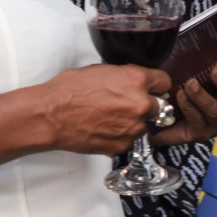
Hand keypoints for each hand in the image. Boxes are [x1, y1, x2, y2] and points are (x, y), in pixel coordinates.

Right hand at [43, 65, 172, 156]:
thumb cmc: (70, 90)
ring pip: (145, 125)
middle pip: (160, 106)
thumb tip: (133, 82)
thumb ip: (124, 76)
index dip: (156, 85)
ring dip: (134, 122)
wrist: (51, 115)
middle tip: (129, 104)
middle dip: (147, 105)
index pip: (164, 82)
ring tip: (111, 118)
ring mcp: (133, 128)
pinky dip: (121, 136)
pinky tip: (104, 129)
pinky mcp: (123, 146)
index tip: (153, 88)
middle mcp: (140, 104)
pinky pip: (130, 140)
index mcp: (136, 80)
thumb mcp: (101, 70)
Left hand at [151, 57, 216, 145]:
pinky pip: (198, 120)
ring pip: (215, 110)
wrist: (156, 115)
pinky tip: (180, 96)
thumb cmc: (176, 87)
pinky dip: (189, 107)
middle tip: (216, 71)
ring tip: (190, 84)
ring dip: (203, 96)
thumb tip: (201, 36)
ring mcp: (215, 121)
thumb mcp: (188, 68)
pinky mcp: (201, 133)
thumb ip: (199, 56)